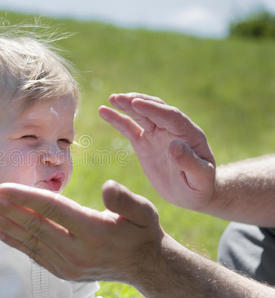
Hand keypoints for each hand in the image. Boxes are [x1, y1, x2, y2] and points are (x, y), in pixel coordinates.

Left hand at [0, 180, 164, 283]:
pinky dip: (16, 242)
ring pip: (31, 240)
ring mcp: (68, 264)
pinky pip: (34, 254)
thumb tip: (107, 188)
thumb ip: (125, 200)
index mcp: (94, 231)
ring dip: (6, 224)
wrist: (144, 265)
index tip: (2, 187)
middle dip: (6, 208)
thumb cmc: (141, 231)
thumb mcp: (144, 211)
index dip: (25, 197)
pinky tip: (1, 231)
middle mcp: (77, 251)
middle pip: (35, 225)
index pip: (52, 210)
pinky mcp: (63, 270)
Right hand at [99, 93, 215, 210]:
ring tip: (111, 99)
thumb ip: (190, 162)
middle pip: (154, 110)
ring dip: (126, 105)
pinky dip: (117, 119)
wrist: (190, 193)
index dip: (154, 109)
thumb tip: (175, 146)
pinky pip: (129, 128)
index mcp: (189, 134)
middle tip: (119, 98)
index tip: (137, 104)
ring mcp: (157, 134)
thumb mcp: (200, 178)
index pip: (171, 116)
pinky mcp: (144, 142)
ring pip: (140, 115)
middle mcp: (172, 129)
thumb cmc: (200, 186)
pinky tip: (103, 111)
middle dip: (137, 102)